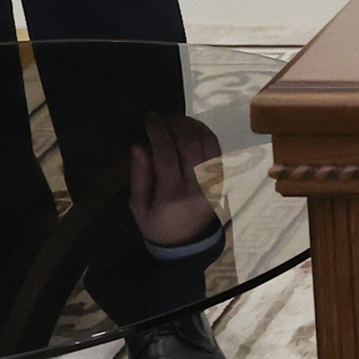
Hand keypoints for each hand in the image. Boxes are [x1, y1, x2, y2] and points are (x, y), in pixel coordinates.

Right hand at [126, 113, 221, 249]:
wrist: (186, 241)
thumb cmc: (156, 222)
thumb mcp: (138, 205)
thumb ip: (139, 175)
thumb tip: (138, 144)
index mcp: (172, 195)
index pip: (166, 154)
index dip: (158, 131)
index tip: (149, 118)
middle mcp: (196, 185)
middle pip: (189, 144)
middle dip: (173, 124)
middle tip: (160, 116)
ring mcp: (212, 180)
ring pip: (206, 142)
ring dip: (190, 124)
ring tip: (173, 119)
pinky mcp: (220, 176)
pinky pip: (216, 147)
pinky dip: (204, 131)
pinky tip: (190, 126)